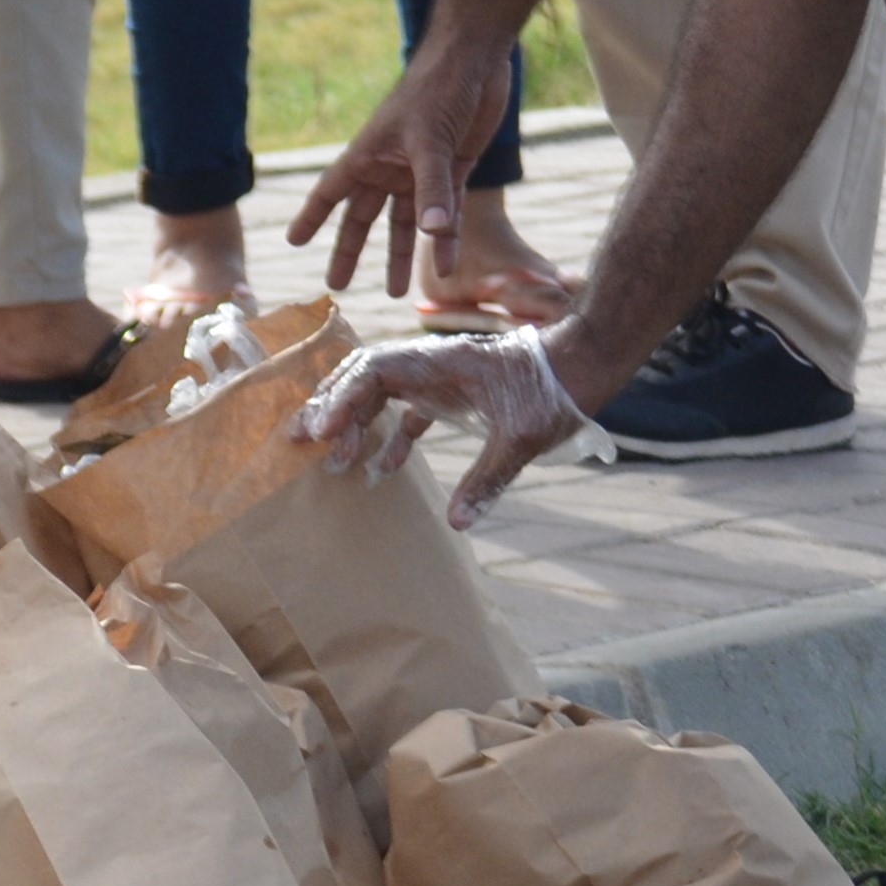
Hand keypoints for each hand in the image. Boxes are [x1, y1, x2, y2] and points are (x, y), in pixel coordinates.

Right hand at [285, 36, 520, 306]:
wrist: (476, 59)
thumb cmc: (438, 89)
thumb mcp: (430, 141)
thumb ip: (433, 188)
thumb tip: (431, 233)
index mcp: (368, 155)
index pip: (330, 193)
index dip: (312, 217)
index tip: (294, 241)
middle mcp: (389, 167)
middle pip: (364, 218)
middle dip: (352, 251)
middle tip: (338, 284)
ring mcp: (421, 171)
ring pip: (406, 222)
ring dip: (403, 255)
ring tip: (396, 292)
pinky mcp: (454, 169)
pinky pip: (445, 213)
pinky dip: (445, 239)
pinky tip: (445, 265)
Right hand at [287, 326, 596, 528]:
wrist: (584, 365)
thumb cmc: (555, 391)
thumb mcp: (525, 437)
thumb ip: (489, 478)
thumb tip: (459, 523)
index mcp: (439, 363)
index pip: (371, 372)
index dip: (340, 401)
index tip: (323, 436)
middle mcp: (431, 363)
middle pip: (362, 376)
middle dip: (329, 406)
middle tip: (300, 441)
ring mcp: (439, 375)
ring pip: (379, 389)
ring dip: (353, 419)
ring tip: (333, 457)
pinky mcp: (451, 391)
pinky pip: (405, 407)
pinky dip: (388, 433)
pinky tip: (381, 467)